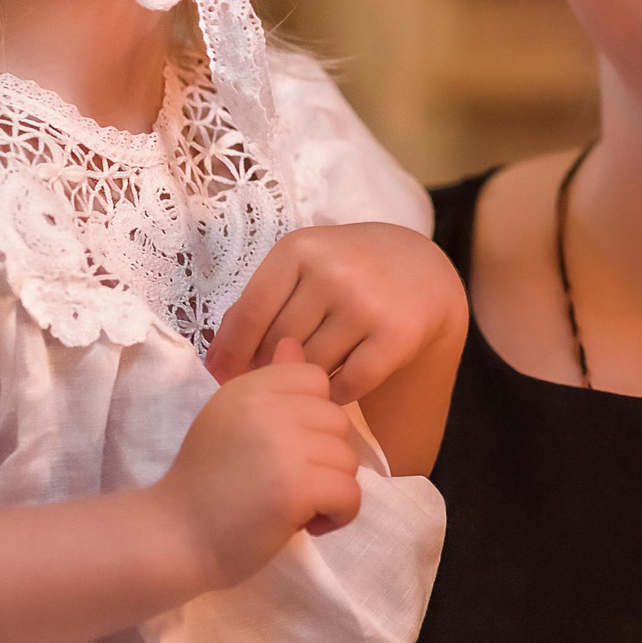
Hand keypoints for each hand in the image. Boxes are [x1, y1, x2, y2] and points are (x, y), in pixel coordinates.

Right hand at [159, 340, 361, 590]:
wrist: (173, 539)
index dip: (312, 417)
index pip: (314, 379)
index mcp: (248, 388)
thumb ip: (268, 385)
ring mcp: (283, 447)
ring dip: (330, 489)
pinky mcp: (296, 488)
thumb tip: (293, 345)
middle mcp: (265, 409)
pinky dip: (338, 516)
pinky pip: (350, 495)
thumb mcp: (230, 420)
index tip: (288, 447)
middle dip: (324, 458)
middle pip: (338, 421)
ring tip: (294, 506)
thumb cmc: (204, 484)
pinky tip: (307, 524)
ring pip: (348, 460)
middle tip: (289, 483)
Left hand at [206, 222, 465, 407]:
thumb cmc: (348, 270)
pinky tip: (338, 385)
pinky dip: (337, 392)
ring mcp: (365, 304)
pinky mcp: (395, 336)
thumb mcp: (303, 265)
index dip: (231, 353)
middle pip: (279, 343)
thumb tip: (218, 360)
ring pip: (312, 366)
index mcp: (299, 249)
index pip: (250, 313)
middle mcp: (332, 273)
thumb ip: (262, 301)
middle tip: (273, 382)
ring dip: (304, 381)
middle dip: (269, 368)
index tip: (223, 378)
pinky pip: (349, 383)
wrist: (423, 268)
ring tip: (307, 381)